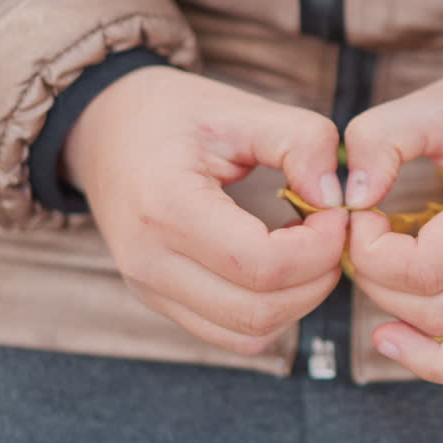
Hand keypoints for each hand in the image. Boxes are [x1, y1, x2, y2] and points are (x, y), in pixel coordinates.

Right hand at [63, 66, 346, 355]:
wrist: (104, 128)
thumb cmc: (173, 115)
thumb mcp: (241, 107)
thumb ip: (301, 141)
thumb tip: (338, 199)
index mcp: (167, 207)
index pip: (263, 265)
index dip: (320, 248)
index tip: (336, 211)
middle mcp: (150, 262)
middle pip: (260, 311)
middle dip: (318, 276)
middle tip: (332, 231)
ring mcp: (150, 290)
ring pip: (250, 333)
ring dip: (300, 300)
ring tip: (309, 248)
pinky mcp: (160, 302)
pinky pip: (231, 335)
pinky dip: (272, 311)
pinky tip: (283, 266)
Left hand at [343, 62, 442, 390]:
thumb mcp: (433, 104)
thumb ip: (379, 140)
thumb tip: (349, 199)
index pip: (425, 269)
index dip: (370, 254)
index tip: (360, 219)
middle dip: (382, 291)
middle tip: (365, 252)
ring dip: (430, 356)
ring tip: (386, 334)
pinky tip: (441, 349)